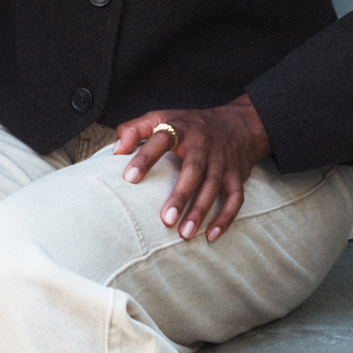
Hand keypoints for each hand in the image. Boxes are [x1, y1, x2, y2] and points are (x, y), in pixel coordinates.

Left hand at [112, 95, 271, 241]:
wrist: (236, 124)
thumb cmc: (187, 125)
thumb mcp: (159, 117)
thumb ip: (134, 130)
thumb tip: (115, 152)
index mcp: (180, 128)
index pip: (161, 139)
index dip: (145, 157)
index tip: (130, 178)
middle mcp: (203, 144)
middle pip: (194, 169)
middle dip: (180, 195)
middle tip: (165, 219)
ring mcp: (222, 161)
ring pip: (214, 186)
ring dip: (200, 211)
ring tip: (184, 234)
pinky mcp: (237, 176)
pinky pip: (236, 198)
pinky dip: (226, 217)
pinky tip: (211, 235)